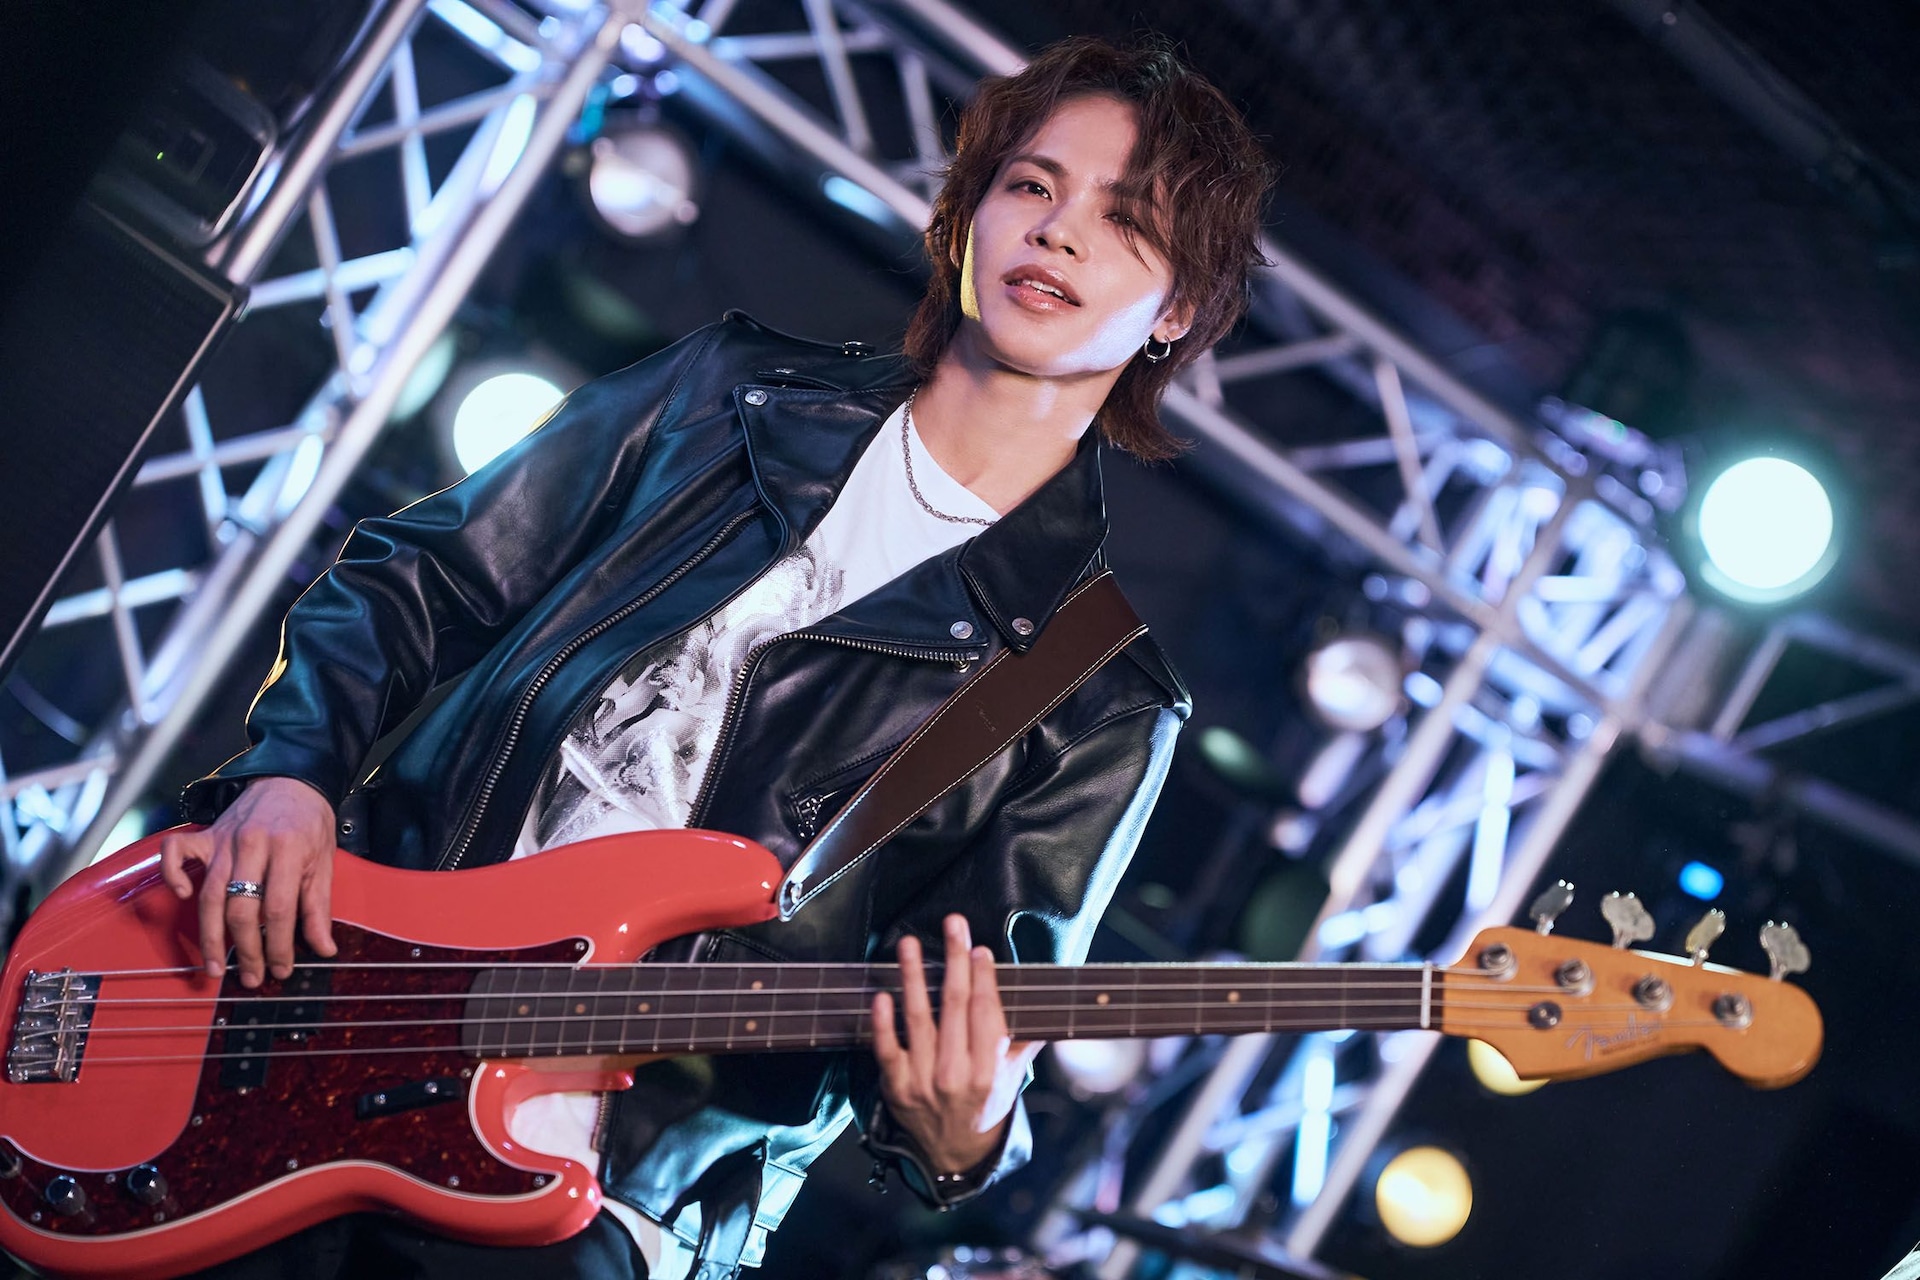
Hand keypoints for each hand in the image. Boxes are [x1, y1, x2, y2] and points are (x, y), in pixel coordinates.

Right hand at [158, 777, 338, 986]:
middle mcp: (252, 845)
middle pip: (241, 907)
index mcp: (288, 850)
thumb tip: (324, 949)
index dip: (278, 945)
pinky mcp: (205, 834)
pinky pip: (176, 852)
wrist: (293, 779)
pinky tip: (182, 897)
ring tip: (216, 967)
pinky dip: (172, 874)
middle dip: (246, 950)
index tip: (281, 970)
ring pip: (209, 894)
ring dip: (211, 936)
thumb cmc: (311, 823)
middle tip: (252, 978)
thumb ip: (319, 907)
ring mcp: (224, 839)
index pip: (278, 909)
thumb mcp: (325, 861)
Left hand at [871, 914, 1042, 1174]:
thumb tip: (1043, 998)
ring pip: (917, 1019)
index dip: (982, 978)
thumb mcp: (1013, 1076)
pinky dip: (883, 1022)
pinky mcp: (895, 1086)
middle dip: (954, 960)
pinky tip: (883, 994)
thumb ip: (1024, 1038)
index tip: (979, 949)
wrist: (954, 1154)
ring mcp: (922, 1081)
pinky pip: (886, 1049)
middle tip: (953, 924)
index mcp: (989, 1071)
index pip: (985, 1013)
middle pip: (954, 1006)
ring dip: (914, 977)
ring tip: (910, 944)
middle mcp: (956, 1075)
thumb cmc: (986, 1104)